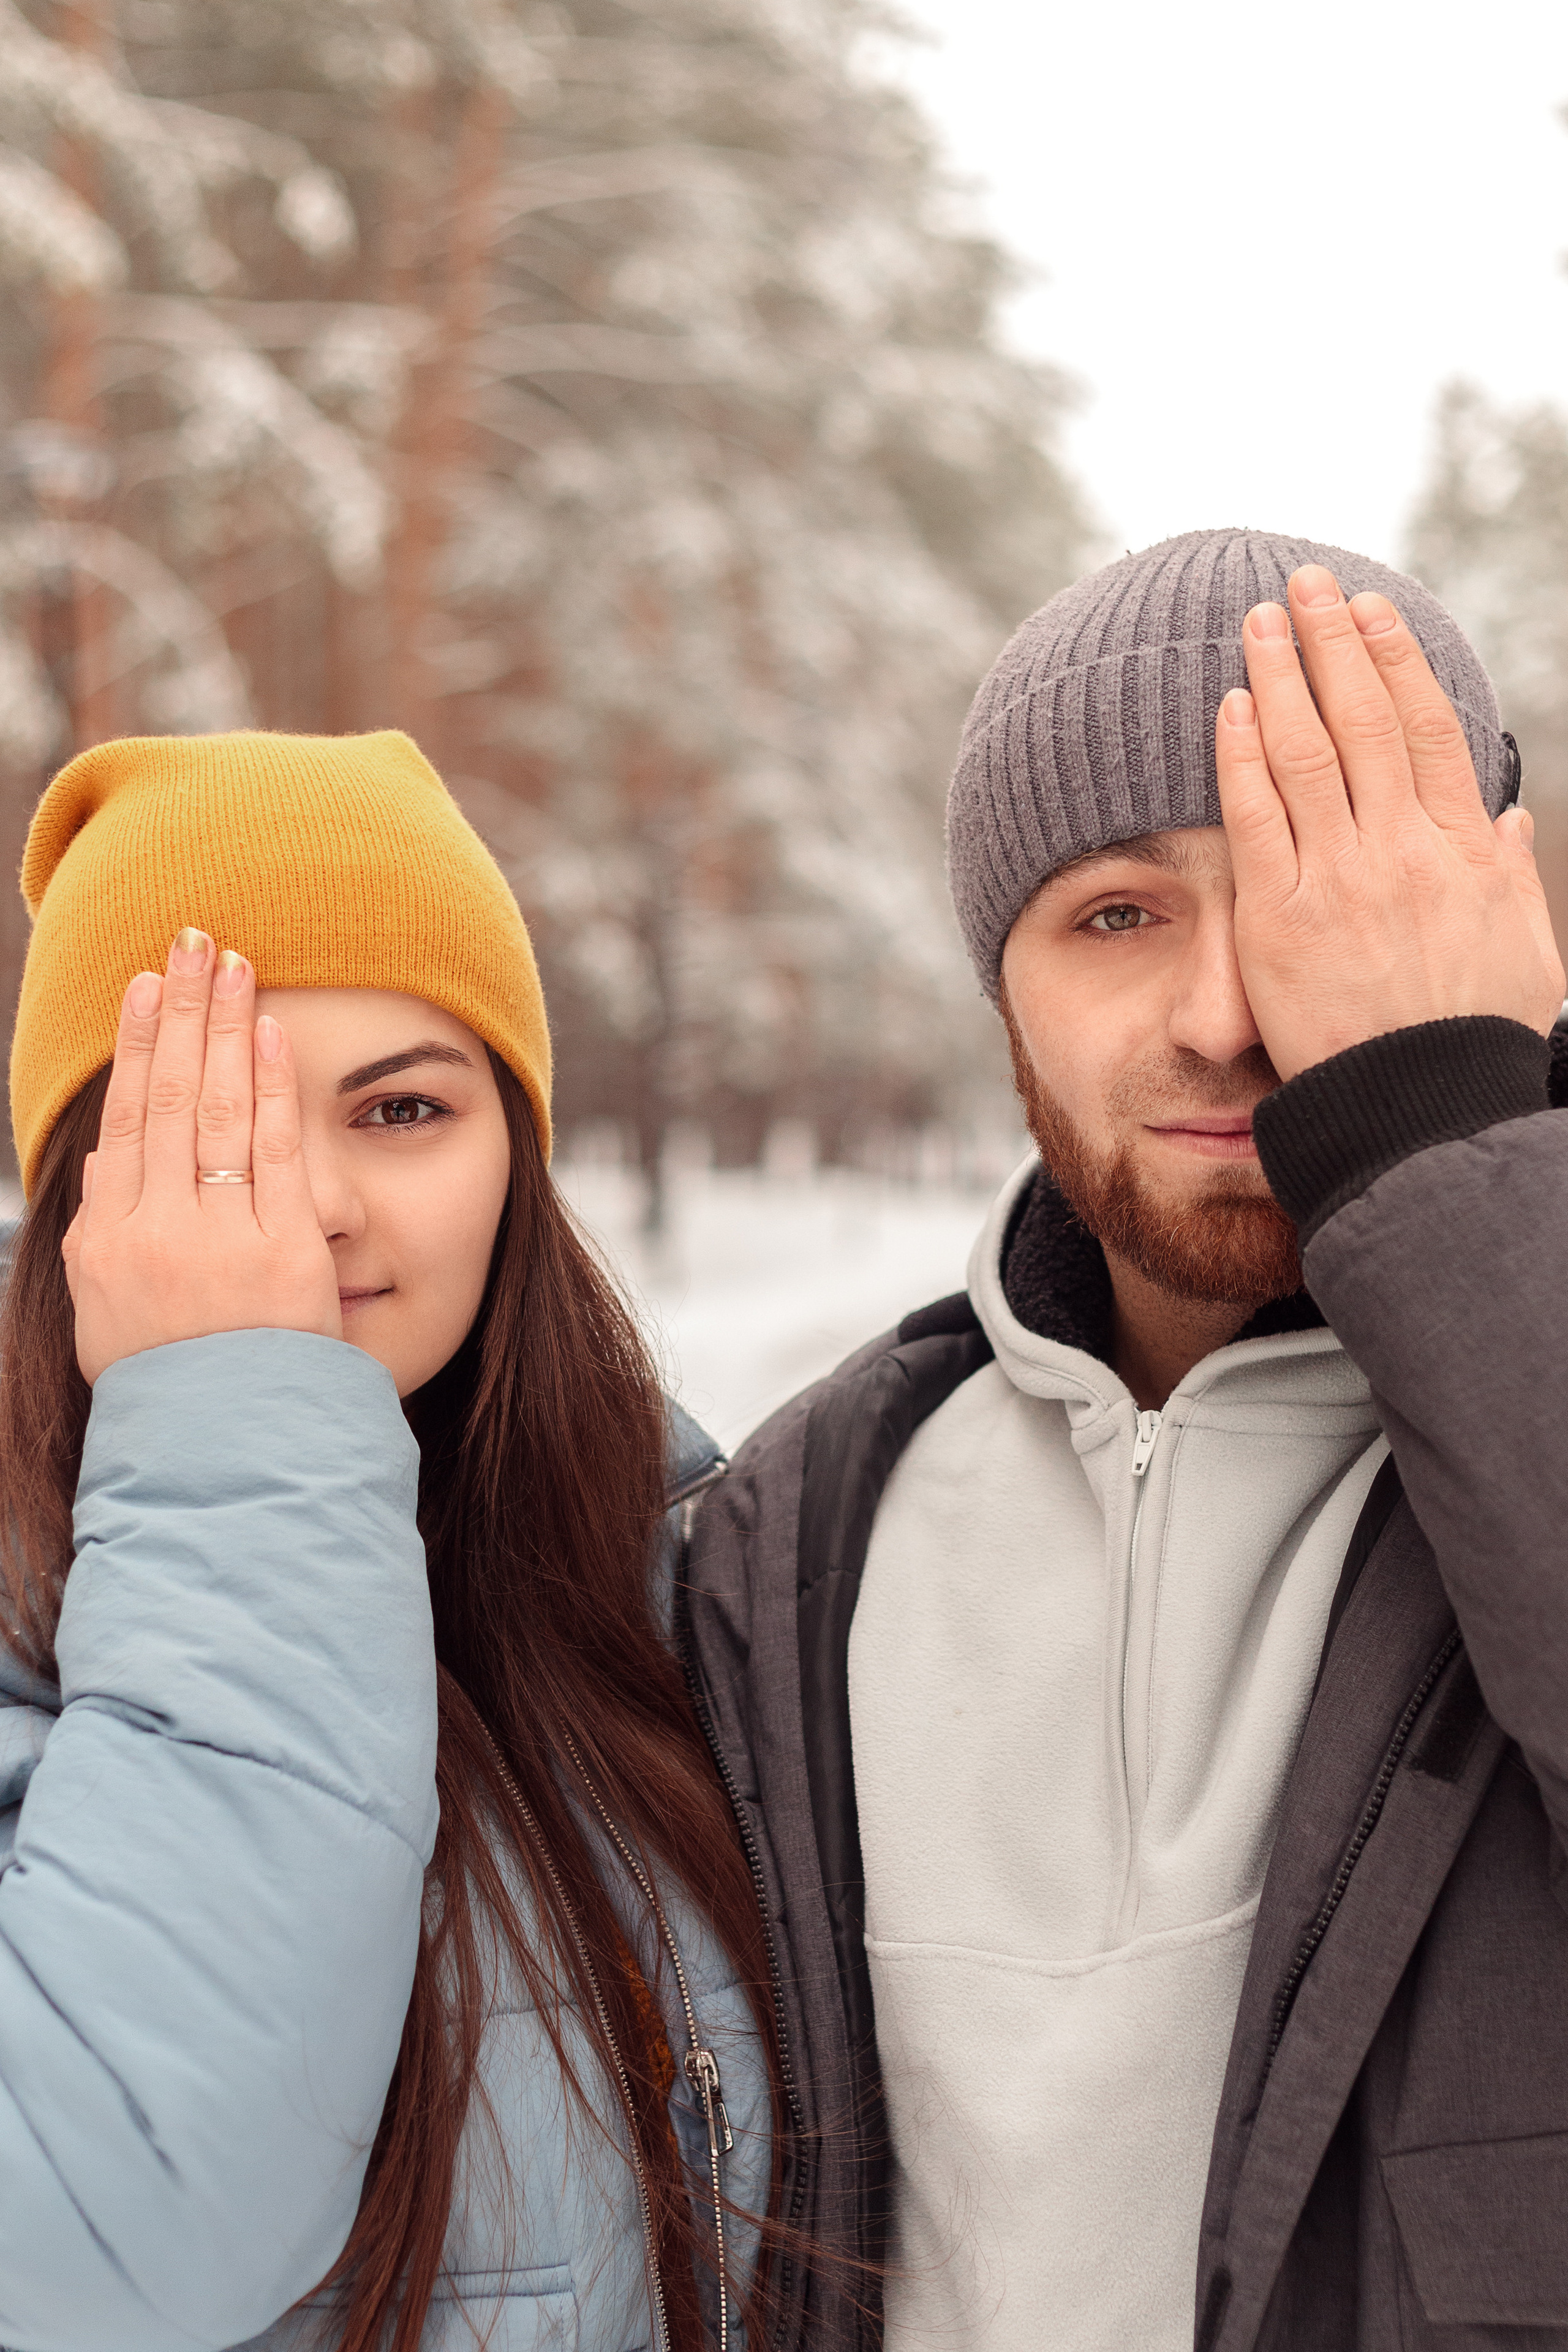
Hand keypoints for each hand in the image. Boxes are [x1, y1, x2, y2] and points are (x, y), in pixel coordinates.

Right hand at [63, 930, 343, 1385]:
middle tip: (191, 940)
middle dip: (180, 1012)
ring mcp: (222, 1241)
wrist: (226, 1458)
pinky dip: (273, 1088)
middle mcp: (158, 1234)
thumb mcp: (107, 1314)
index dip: (135, 1046)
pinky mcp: (285, 1253)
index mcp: (106, 1243)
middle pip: (168, 1098)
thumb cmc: (171, 1386)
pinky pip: (276, 1152)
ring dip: (226, 1029)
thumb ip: (106, 1235)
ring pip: (219, 1111)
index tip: (144, 986)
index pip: (124, 1120)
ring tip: (233, 964)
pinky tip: (273, 1035)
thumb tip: (110, 1161)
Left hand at [1213, 564, 1564, 1081]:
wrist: (1425, 1113)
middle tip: (1303, 585)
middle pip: (1364, 720)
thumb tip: (1507, 816)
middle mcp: (1403, 850)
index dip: (1397, 661)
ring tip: (1256, 620)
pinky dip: (1241, 757)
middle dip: (1332, 642)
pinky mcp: (1280, 922)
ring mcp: (1340, 882)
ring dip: (1280, 674)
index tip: (1373, 613)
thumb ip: (1510, 877)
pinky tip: (1230, 705)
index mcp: (1465, 850)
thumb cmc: (1475, 1042)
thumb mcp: (1524, 951)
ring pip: (1306, 752)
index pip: (1429, 729)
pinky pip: (1255, 820)